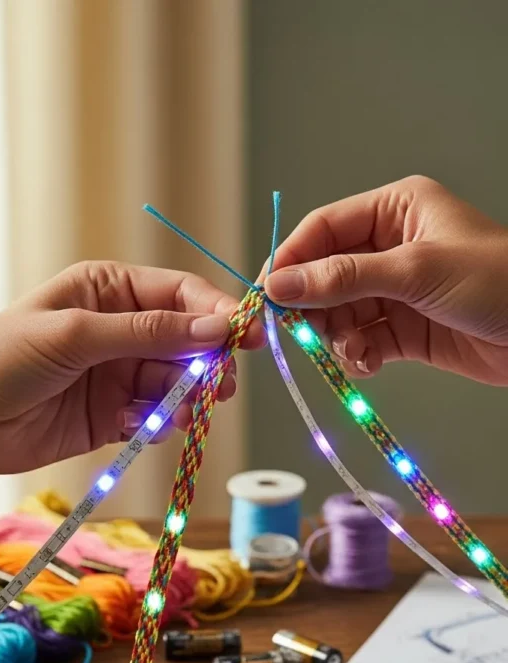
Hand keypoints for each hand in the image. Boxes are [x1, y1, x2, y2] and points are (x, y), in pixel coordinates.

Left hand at [0, 262, 262, 483]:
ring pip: (175, 382)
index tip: (246, 337)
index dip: (216, 313)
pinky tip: (146, 427)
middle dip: (206, 362)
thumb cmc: (0, 358)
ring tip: (188, 413)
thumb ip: (148, 333)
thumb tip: (214, 327)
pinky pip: (154, 416)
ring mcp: (116, 374)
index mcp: (109, 290)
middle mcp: (119, 329)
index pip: (180, 293)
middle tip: (219, 385)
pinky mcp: (111, 416)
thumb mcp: (76, 334)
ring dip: (187, 398)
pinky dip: (160, 423)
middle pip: (187, 341)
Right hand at [265, 175, 507, 385]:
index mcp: (396, 210)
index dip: (291, 260)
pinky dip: (357, 355)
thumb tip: (282, 286)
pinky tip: (368, 364)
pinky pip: (362, 340)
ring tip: (353, 351)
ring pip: (340, 313)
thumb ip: (343, 278)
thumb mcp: (415, 271)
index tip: (266, 295)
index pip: (324, 229)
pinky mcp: (405, 330)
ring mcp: (397, 291)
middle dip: (310, 307)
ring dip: (337, 337)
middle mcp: (392, 247)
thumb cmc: (497, 281)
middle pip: (325, 275)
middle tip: (291, 334)